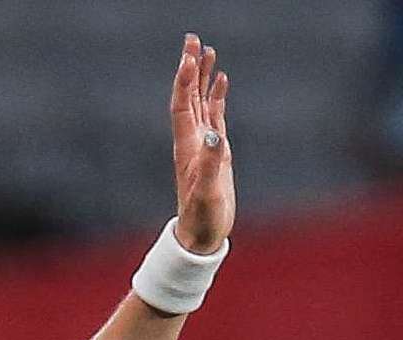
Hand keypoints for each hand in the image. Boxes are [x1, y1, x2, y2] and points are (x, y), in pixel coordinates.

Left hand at [170, 33, 233, 254]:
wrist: (200, 235)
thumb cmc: (202, 217)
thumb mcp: (208, 191)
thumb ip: (211, 163)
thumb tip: (214, 135)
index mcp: (186, 147)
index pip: (182, 105)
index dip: (185, 80)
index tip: (189, 54)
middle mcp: (191, 141)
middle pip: (188, 97)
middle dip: (190, 68)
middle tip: (193, 39)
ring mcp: (202, 145)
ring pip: (200, 103)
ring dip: (203, 78)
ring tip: (208, 51)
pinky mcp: (214, 151)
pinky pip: (214, 116)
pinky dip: (216, 97)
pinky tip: (221, 81)